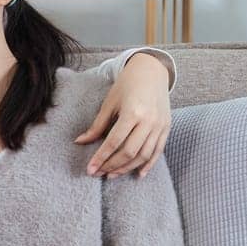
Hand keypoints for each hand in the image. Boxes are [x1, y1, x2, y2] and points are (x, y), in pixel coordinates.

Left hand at [74, 52, 170, 177]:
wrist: (152, 71)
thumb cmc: (127, 85)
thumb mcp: (110, 103)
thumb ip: (97, 125)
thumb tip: (80, 142)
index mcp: (132, 112)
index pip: (114, 142)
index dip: (101, 158)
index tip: (90, 169)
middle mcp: (149, 121)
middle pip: (129, 152)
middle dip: (112, 166)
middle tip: (99, 173)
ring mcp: (160, 125)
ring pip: (144, 155)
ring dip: (127, 168)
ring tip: (112, 174)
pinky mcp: (167, 127)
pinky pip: (158, 151)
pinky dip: (148, 164)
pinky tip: (138, 174)